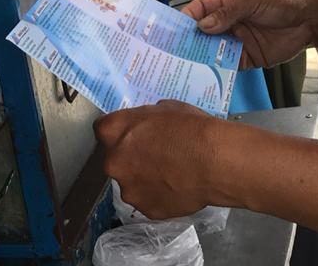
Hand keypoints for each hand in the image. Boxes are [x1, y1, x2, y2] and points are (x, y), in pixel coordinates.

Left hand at [96, 101, 223, 218]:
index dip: (119, 131)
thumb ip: (145, 119)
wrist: (214, 162)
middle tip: (154, 155)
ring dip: (143, 179)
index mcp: (112, 131)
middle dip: (129, 157)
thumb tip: (146, 127)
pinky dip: (158, 196)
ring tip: (170, 174)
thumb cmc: (191, 128)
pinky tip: (176, 188)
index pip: (103, 129)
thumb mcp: (164, 108)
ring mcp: (128, 190)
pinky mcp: (146, 210)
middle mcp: (113, 162)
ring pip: (130, 183)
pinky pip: (148, 201)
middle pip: (114, 159)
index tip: (133, 133)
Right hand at [183, 0, 317, 68]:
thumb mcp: (251, 1)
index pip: (200, 9)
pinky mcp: (247, 58)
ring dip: (201, 57)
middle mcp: (228, 23)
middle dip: (190, 41)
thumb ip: (227, 13)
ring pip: (213, 50)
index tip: (173, 29)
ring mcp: (237, 41)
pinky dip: (218, 69)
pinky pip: (229, 65)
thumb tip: (201, 26)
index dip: (187, 17)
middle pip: (203, 32)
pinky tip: (209, 75)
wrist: (309, 21)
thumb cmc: (280, 2)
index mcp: (226, 4)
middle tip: (174, 52)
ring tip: (186, 66)